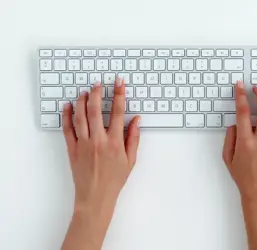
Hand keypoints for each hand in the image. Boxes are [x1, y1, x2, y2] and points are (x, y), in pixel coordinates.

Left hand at [61, 78, 139, 249]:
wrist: (95, 196)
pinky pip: (67, 129)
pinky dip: (67, 116)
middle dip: (98, 93)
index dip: (120, 95)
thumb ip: (134, 138)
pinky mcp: (72, 149)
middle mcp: (99, 141)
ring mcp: (83, 144)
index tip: (119, 83)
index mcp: (115, 143)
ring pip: (81, 117)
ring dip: (82, 101)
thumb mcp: (131, 160)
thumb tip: (137, 120)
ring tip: (84, 91)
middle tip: (98, 83)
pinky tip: (68, 106)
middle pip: (97, 111)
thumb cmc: (115, 180)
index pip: (119, 113)